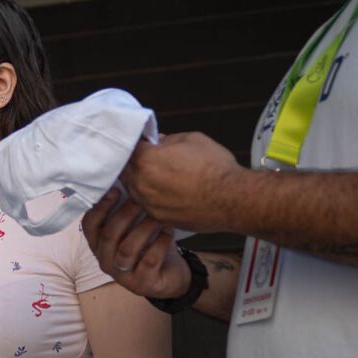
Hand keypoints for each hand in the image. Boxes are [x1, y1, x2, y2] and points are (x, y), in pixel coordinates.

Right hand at [82, 189, 190, 300]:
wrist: (171, 276)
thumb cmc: (149, 246)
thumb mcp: (134, 228)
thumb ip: (126, 210)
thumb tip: (127, 177)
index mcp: (98, 245)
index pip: (89, 225)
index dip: (100, 207)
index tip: (117, 190)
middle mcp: (105, 261)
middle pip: (108, 235)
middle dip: (125, 214)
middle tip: (142, 199)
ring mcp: (122, 275)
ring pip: (127, 249)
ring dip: (144, 228)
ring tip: (159, 215)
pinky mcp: (142, 284)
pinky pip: (149, 261)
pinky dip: (160, 243)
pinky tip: (169, 231)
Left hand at [118, 132, 243, 232]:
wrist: (232, 199)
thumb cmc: (215, 167)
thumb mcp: (192, 140)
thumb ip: (168, 139)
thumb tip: (159, 142)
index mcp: (146, 161)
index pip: (129, 147)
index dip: (136, 143)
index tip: (142, 142)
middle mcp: (141, 184)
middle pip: (125, 170)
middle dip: (132, 162)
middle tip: (143, 157)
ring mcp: (148, 204)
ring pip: (133, 190)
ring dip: (138, 180)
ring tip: (152, 175)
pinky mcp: (159, 218)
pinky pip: (146, 205)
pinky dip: (150, 197)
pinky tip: (162, 192)